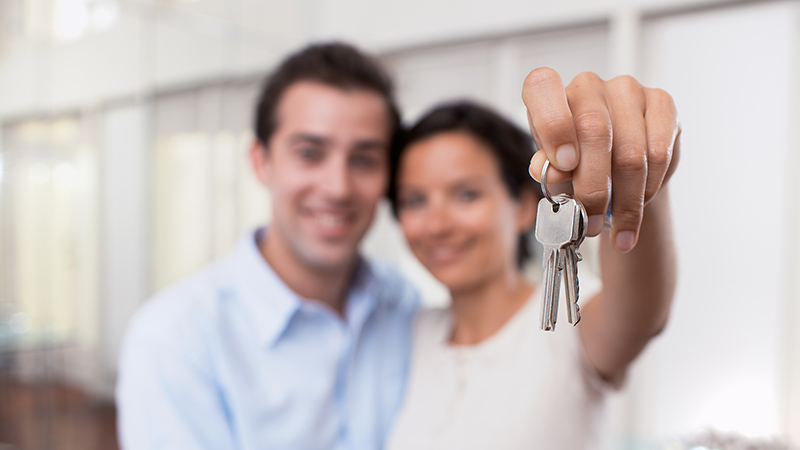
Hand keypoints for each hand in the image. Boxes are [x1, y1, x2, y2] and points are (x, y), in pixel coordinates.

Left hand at [523, 68, 679, 252]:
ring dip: (625, 200)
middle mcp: (587, 85)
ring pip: (631, 152)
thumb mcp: (552, 169)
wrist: (614, 163)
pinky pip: (659, 154)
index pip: (542, 87)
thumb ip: (548, 170)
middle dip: (593, 188)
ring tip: (618, 228)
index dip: (553, 125)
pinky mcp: (661, 103)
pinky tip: (640, 203)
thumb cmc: (574, 163)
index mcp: (547, 92)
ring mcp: (626, 90)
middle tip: (590, 223)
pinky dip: (648, 188)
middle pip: (594, 131)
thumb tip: (552, 173)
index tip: (563, 165)